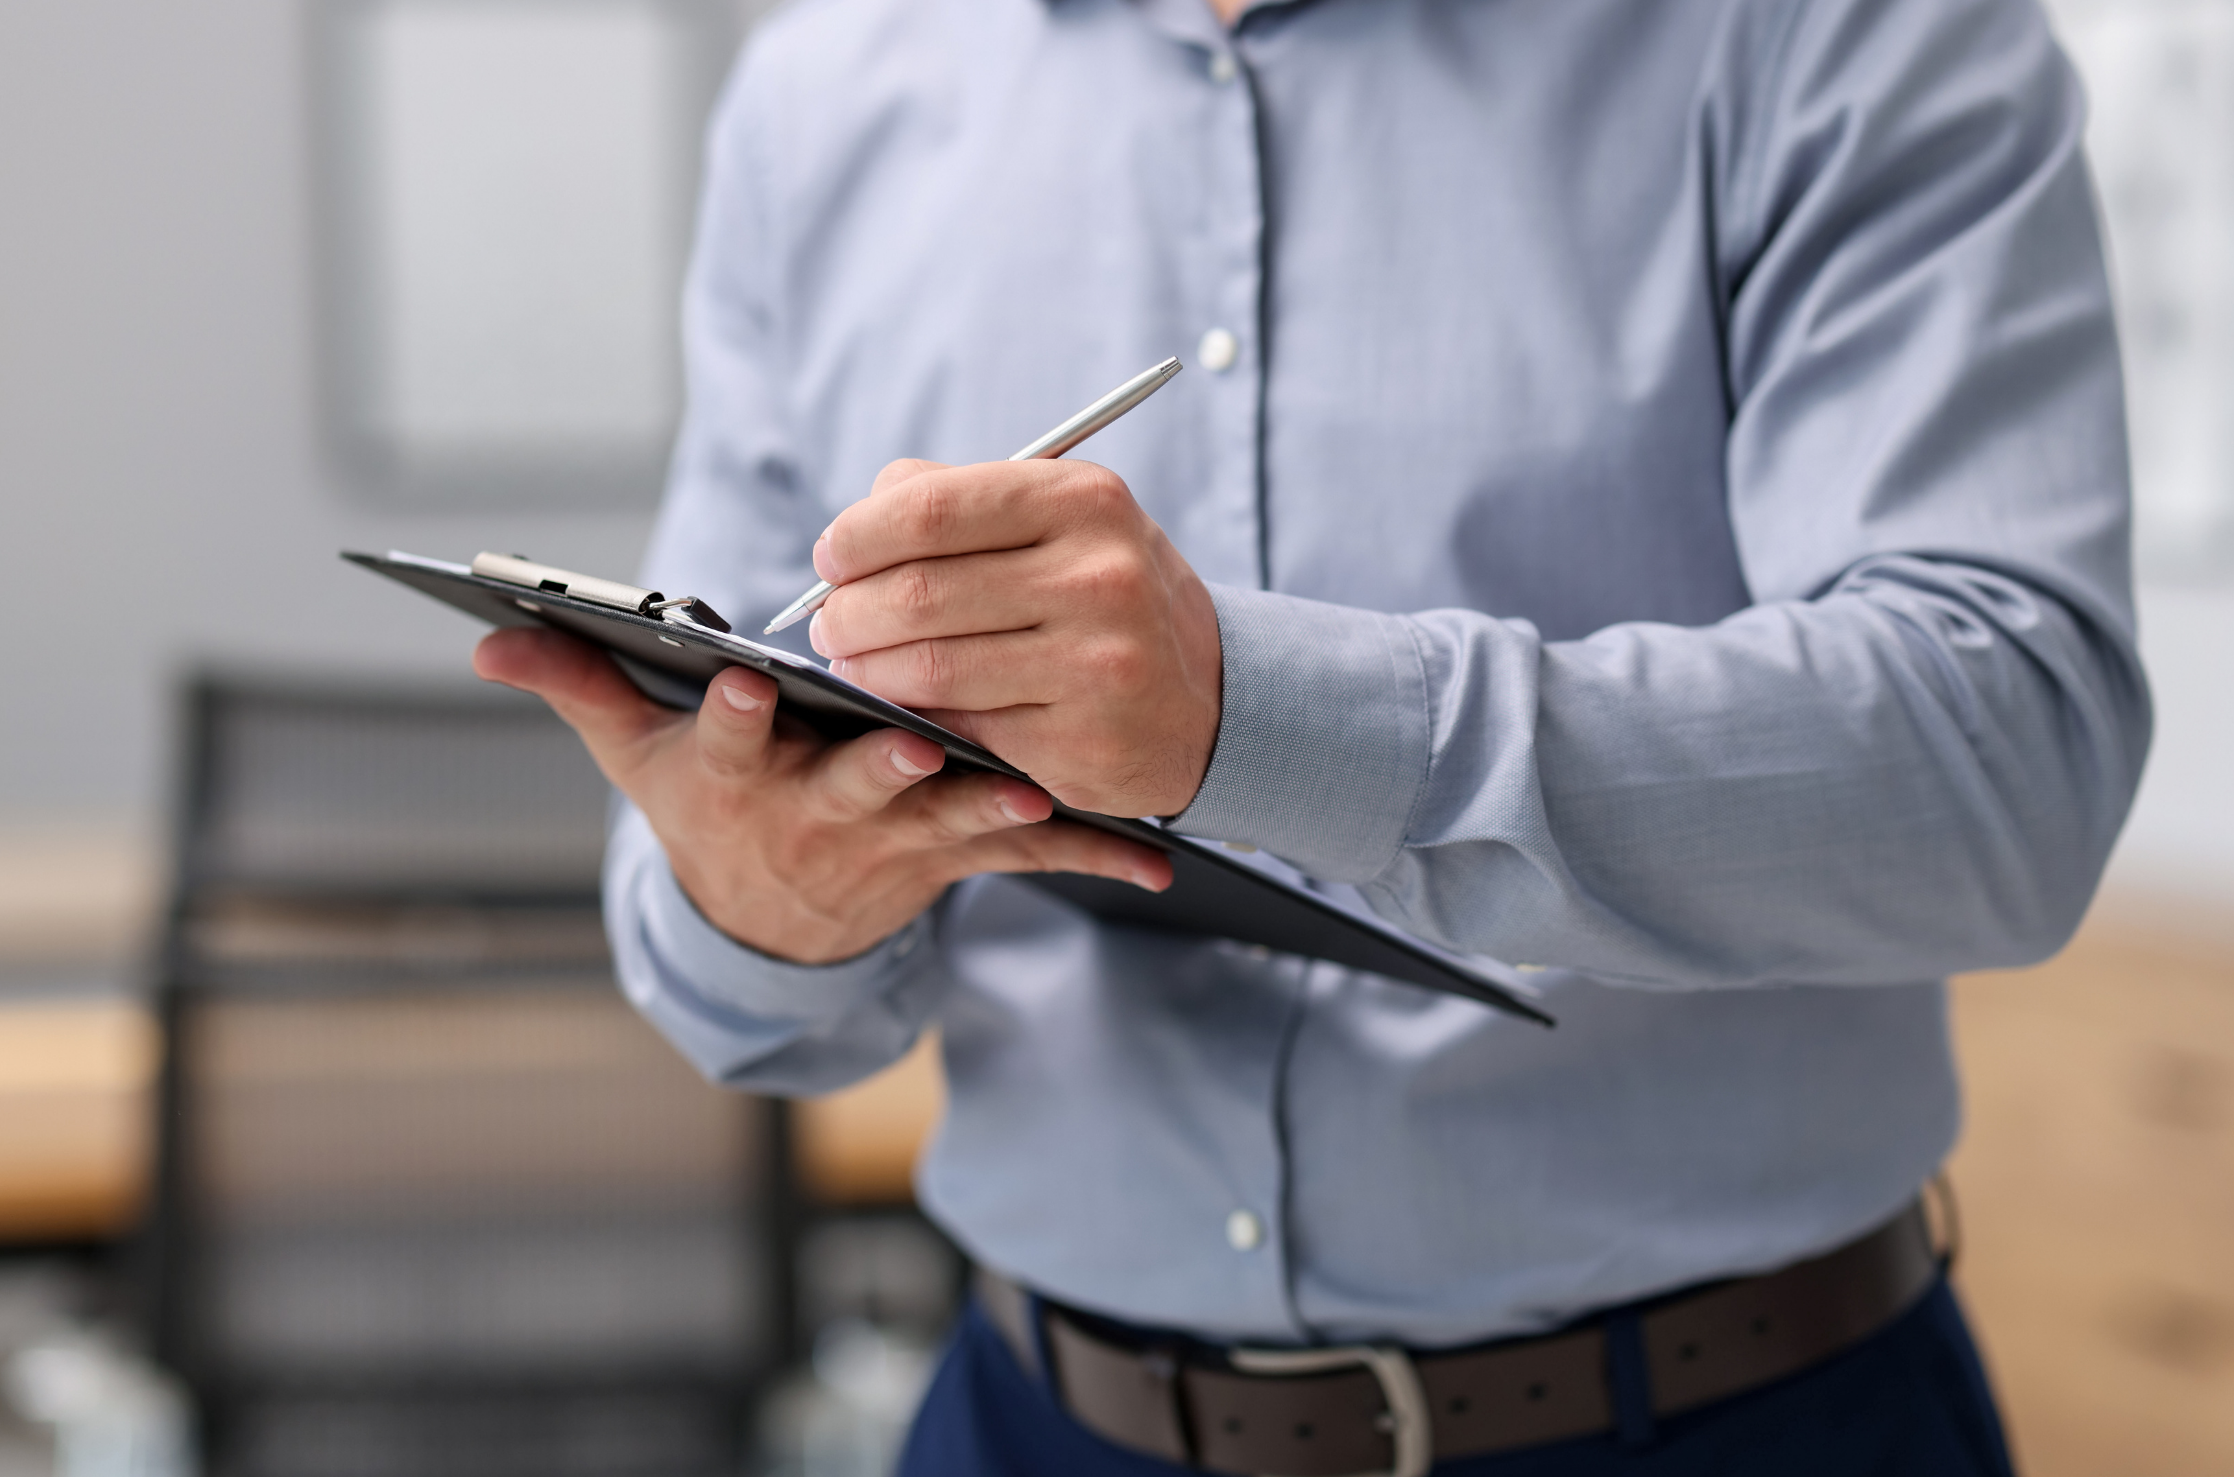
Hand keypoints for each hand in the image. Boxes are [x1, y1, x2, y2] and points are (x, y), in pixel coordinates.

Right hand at [473, 627, 1171, 964]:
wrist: (774, 923)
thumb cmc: (706, 809)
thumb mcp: (635, 755)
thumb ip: (575, 683)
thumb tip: (486, 635)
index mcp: (736, 776)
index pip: (720, 737)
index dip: (724, 712)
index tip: (734, 673)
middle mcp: (814, 814)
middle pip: (848, 787)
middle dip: (878, 767)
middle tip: (912, 745)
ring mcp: (892, 843)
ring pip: (945, 822)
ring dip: (991, 807)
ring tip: (1040, 792)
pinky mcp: (954, 857)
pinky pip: (1025, 858)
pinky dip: (1092, 855)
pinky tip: (1158, 863)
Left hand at [807, 458, 1222, 817]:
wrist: (1205, 701)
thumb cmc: (1102, 596)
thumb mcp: (1058, 522)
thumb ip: (956, 500)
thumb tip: (854, 526)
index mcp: (1083, 500)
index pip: (929, 509)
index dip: (857, 537)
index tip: (831, 558)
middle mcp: (1100, 576)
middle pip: (917, 594)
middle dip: (847, 613)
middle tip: (830, 624)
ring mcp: (1096, 664)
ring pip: (928, 668)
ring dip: (867, 670)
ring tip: (854, 664)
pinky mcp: (1082, 740)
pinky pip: (961, 727)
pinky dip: (916, 718)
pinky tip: (907, 707)